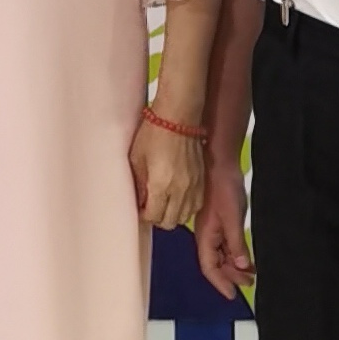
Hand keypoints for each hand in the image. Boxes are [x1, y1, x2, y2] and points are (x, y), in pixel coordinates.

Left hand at [130, 115, 205, 232]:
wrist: (178, 117)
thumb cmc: (154, 133)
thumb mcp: (136, 159)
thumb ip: (138, 184)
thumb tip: (140, 200)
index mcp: (161, 186)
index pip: (153, 217)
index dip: (144, 215)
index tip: (141, 207)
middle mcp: (180, 190)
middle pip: (169, 222)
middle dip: (158, 217)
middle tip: (151, 206)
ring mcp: (193, 186)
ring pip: (184, 217)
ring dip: (173, 214)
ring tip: (165, 202)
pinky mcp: (202, 180)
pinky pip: (196, 205)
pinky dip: (187, 207)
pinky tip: (178, 197)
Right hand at [196, 160, 252, 300]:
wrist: (218, 162)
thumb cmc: (222, 186)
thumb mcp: (233, 219)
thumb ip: (236, 244)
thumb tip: (241, 265)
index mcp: (205, 237)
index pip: (209, 268)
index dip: (220, 283)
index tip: (232, 294)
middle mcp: (206, 235)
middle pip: (215, 263)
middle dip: (230, 276)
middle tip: (248, 283)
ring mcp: (211, 227)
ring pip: (220, 254)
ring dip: (233, 265)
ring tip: (250, 272)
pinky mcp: (218, 219)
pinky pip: (224, 243)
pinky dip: (234, 252)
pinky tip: (245, 254)